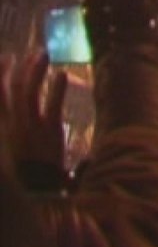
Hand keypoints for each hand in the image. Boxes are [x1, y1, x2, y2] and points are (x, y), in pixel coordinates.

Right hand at [0, 52, 69, 167]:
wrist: (35, 192)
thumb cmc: (27, 176)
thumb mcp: (13, 152)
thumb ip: (13, 134)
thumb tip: (24, 124)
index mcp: (2, 129)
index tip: (3, 58)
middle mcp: (12, 125)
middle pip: (10, 90)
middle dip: (15, 69)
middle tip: (24, 54)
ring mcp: (30, 126)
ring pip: (29, 92)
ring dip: (35, 71)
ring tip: (43, 55)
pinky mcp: (50, 131)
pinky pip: (53, 105)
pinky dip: (57, 88)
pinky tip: (62, 75)